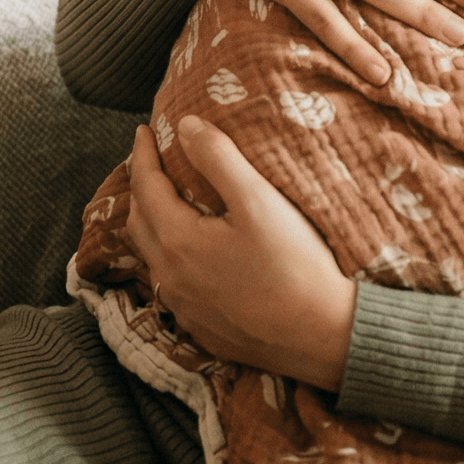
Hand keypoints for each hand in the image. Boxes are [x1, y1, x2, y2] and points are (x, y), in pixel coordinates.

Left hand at [128, 116, 355, 390]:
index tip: (145, 130)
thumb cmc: (296, 266)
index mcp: (178, 242)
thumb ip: (219, 158)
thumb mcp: (259, 201)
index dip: (142, 155)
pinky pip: (171, 287)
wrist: (324, 337)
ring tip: (165, 203)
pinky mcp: (203, 330)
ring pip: (152, 259)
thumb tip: (185, 126)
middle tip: (151, 163)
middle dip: (140, 188)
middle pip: (138, 223)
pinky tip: (190, 255)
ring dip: (152, 225)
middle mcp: (171, 279)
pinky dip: (170, 259)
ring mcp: (185, 309)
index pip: (144, 187)